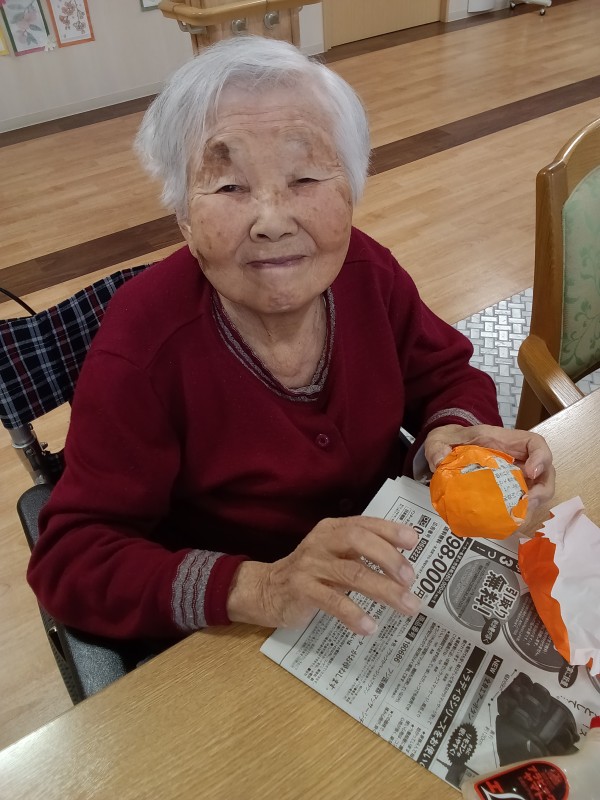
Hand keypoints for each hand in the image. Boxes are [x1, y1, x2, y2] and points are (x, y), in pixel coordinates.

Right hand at [226, 516, 420, 634]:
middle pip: (358, 541)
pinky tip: (370, 627)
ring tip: (407, 606)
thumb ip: (362, 554)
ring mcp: (310, 565)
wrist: (266, 590)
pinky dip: (354, 614)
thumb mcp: (335, 556)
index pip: (365, 523)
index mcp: (333, 529)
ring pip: (351, 573)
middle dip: (389, 558)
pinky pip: (332, 602)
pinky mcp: (301, 590)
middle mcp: (322, 542)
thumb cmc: (311, 573)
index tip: (414, 542)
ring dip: (383, 590)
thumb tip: (405, 565)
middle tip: (411, 579)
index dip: (390, 530)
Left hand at [424, 424, 555, 511]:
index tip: (531, 472)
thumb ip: (437, 447)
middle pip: (545, 473)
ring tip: (517, 519)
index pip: (535, 443)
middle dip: (542, 490)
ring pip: (537, 492)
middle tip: (528, 502)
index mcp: (505, 442)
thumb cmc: (450, 441)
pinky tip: (506, 525)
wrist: (447, 450)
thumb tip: (440, 460)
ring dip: (532, 507)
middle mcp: (516, 460)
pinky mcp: (507, 493)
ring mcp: (514, 477)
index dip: (541, 457)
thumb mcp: (440, 440)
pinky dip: (518, 516)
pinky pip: (520, 504)